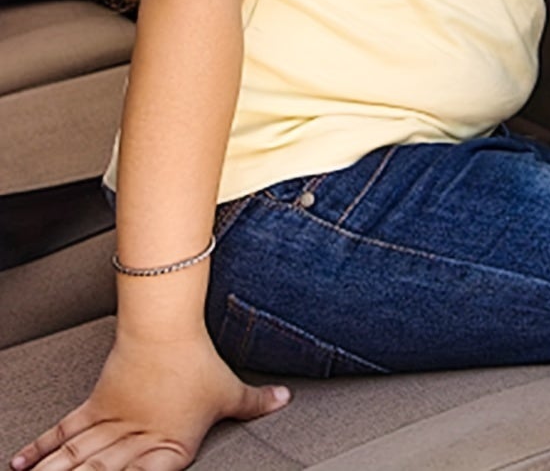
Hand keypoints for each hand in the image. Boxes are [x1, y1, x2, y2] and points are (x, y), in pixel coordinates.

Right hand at [10, 331, 289, 470]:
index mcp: (167, 449)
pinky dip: (41, 448)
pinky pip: (65, 432)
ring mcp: (110, 425)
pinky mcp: (95, 407)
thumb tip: (286, 399)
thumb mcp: (229, 389)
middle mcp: (133, 443)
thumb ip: (254, 402)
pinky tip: (20, 464)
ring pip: (76, 462)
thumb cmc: (199, 362)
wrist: (165, 328)